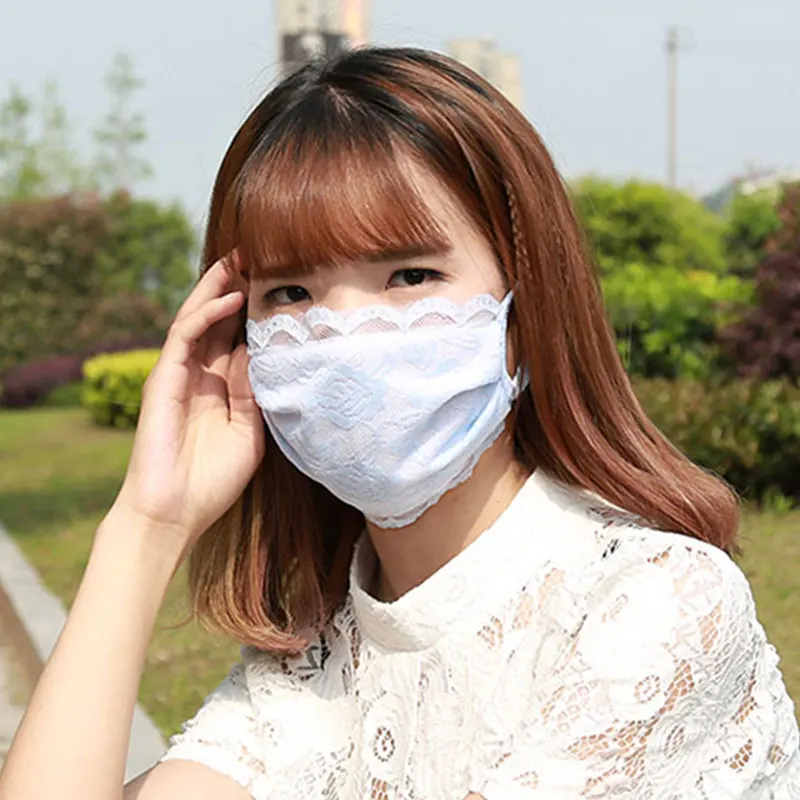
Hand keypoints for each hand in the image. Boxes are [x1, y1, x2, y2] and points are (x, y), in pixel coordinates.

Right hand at [111, 255, 264, 555]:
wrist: (176, 511)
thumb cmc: (213, 479)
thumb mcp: (251, 433)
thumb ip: (257, 394)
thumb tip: (267, 355)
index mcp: (221, 387)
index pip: (238, 337)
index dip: (256, 310)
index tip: (282, 285)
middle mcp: (200, 374)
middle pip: (219, 319)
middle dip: (236, 286)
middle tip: (260, 255)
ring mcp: (179, 373)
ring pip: (198, 317)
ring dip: (219, 286)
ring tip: (242, 259)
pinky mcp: (163, 377)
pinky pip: (184, 335)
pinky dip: (207, 313)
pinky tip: (232, 297)